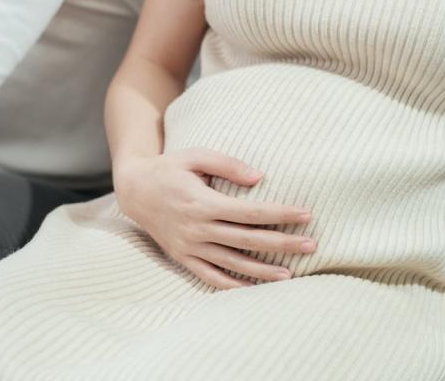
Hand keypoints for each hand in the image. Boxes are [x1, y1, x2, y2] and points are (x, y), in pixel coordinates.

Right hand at [114, 148, 315, 289]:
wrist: (134, 189)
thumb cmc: (168, 168)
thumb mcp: (195, 155)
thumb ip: (227, 164)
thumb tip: (259, 177)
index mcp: (201, 202)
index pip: (249, 213)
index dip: (279, 214)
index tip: (305, 215)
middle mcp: (196, 228)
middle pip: (247, 240)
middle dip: (282, 244)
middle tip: (311, 245)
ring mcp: (189, 246)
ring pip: (232, 263)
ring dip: (263, 270)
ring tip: (291, 274)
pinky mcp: (182, 257)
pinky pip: (211, 276)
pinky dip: (234, 285)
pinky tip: (255, 288)